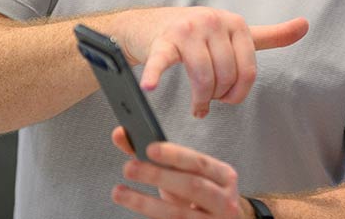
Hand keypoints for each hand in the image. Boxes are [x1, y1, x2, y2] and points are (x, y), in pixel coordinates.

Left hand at [111, 127, 245, 218]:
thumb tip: (121, 134)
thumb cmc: (200, 194)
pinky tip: (135, 210)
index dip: (174, 155)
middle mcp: (224, 200)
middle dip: (157, 176)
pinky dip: (152, 218)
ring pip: (177, 213)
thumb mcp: (187, 174)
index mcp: (224, 176)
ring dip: (145, 203)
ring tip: (119, 192)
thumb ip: (156, 156)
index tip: (149, 148)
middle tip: (129, 168)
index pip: (199, 162)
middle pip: (191, 186)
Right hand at [118, 8, 308, 117]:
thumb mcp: (237, 32)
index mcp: (236, 23)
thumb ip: (271, 35)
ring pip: (202, 76)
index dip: (237, 93)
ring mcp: (187, 30)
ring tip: (197, 105)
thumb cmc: (196, 32)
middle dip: (217, 97)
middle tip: (208, 102)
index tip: (227, 97)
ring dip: (199, 99)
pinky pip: (162, 61)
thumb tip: (305, 25)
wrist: (149, 25)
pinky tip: (150, 86)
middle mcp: (213, 22)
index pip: (247, 71)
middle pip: (225, 76)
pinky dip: (155, 75)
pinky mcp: (163, 40)